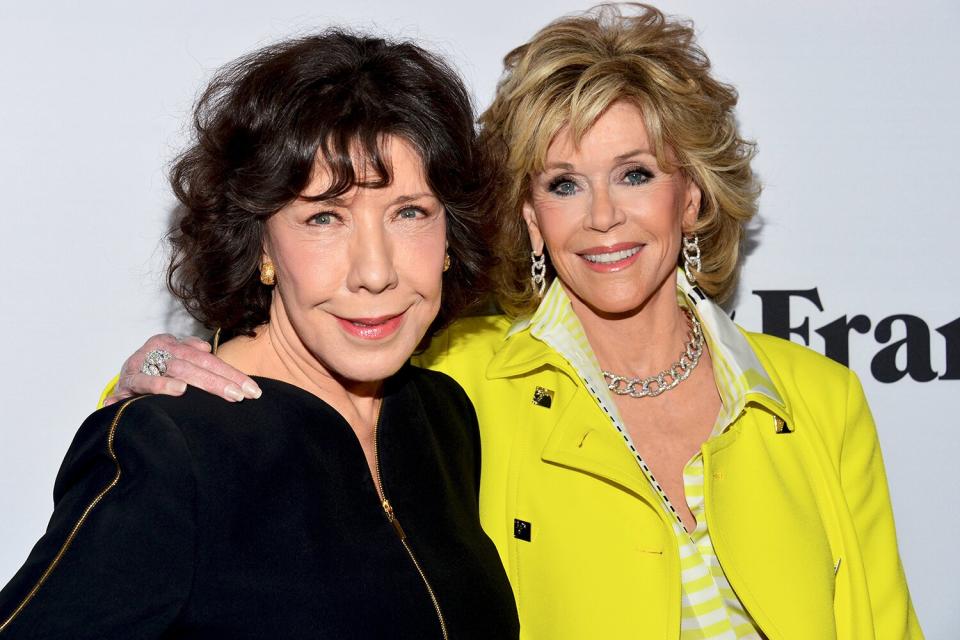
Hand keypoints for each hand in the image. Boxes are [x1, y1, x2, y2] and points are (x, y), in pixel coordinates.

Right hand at [102, 334, 261, 405]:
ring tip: (223, 391)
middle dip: (222, 380)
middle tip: (242, 395)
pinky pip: (145, 381)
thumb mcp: (176, 363)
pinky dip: (160, 385)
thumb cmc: (154, 373)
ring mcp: (142, 363)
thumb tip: (207, 348)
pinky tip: (179, 391)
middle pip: (196, 363)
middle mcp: (158, 349)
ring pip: (176, 369)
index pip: (208, 359)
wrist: (120, 384)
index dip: (231, 374)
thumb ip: (195, 358)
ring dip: (199, 381)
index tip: (253, 390)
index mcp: (173, 344)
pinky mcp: (127, 381)